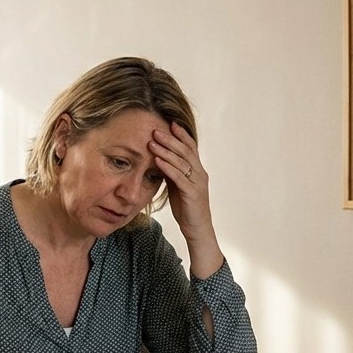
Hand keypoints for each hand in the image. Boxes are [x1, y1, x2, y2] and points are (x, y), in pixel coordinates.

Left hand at [150, 122, 223, 278]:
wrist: (198, 229)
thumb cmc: (187, 208)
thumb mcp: (178, 186)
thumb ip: (173, 172)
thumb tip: (160, 159)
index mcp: (198, 171)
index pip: (190, 148)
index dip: (181, 135)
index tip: (169, 123)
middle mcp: (200, 174)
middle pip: (185, 151)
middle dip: (170, 139)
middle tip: (155, 129)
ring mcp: (197, 183)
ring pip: (182, 162)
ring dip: (166, 150)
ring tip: (152, 141)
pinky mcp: (192, 193)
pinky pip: (179, 177)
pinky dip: (167, 167)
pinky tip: (157, 160)